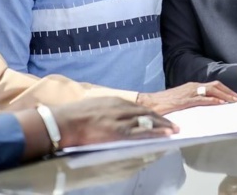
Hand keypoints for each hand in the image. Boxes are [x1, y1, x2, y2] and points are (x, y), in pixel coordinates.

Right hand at [50, 97, 176, 148]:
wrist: (63, 121)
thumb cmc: (74, 117)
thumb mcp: (95, 107)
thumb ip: (108, 110)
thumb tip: (114, 118)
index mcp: (114, 101)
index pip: (139, 108)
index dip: (151, 114)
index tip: (160, 118)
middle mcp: (120, 107)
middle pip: (147, 113)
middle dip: (161, 119)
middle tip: (173, 125)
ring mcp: (120, 119)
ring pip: (147, 121)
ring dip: (162, 126)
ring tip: (174, 130)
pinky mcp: (117, 131)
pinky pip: (141, 132)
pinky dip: (155, 133)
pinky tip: (165, 134)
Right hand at [136, 81, 236, 114]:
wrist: (149, 103)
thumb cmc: (164, 104)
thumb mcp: (182, 101)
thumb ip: (192, 102)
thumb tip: (204, 107)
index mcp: (192, 86)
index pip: (213, 85)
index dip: (225, 90)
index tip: (234, 98)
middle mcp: (192, 86)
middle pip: (216, 85)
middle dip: (229, 92)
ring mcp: (189, 92)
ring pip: (211, 90)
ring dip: (225, 95)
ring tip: (234, 102)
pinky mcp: (185, 100)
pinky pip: (202, 99)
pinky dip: (213, 100)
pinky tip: (220, 104)